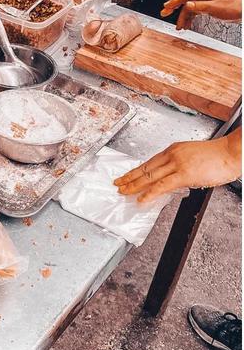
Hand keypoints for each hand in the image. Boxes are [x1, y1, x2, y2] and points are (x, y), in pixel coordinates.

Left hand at [114, 132, 241, 203]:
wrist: (232, 152)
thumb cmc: (218, 156)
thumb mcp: (193, 157)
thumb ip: (180, 166)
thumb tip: (172, 179)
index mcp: (173, 150)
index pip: (149, 162)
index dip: (136, 170)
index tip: (126, 176)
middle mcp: (172, 154)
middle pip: (145, 168)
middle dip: (129, 177)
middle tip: (118, 184)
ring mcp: (177, 164)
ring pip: (150, 176)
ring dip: (134, 185)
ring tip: (124, 192)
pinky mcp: (184, 174)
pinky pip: (162, 185)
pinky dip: (149, 193)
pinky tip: (141, 199)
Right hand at [161, 0, 241, 29]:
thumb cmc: (235, 7)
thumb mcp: (216, 7)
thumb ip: (201, 6)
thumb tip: (186, 5)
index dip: (175, 1)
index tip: (166, 7)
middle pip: (185, 1)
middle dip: (174, 7)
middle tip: (163, 13)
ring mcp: (206, 3)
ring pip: (190, 9)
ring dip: (183, 18)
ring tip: (178, 27)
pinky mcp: (209, 9)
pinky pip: (195, 14)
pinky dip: (190, 20)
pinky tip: (187, 26)